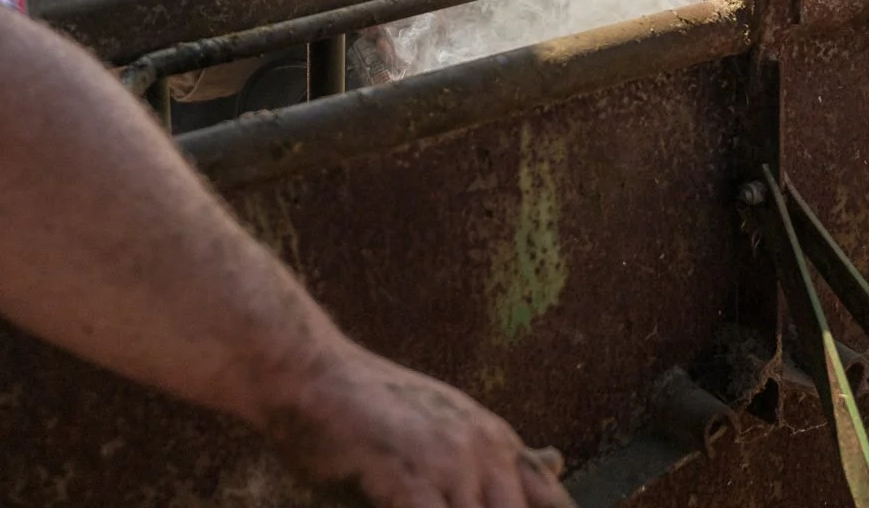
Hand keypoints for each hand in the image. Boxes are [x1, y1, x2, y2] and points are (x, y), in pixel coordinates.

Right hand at [266, 342, 571, 507]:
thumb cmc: (369, 409)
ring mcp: (450, 464)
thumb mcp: (446, 424)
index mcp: (497, 441)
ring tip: (426, 505)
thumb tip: (559, 460)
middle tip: (450, 507)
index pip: (552, 503)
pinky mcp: (411, 478)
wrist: (309, 374)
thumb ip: (496, 456)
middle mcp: (485, 450)